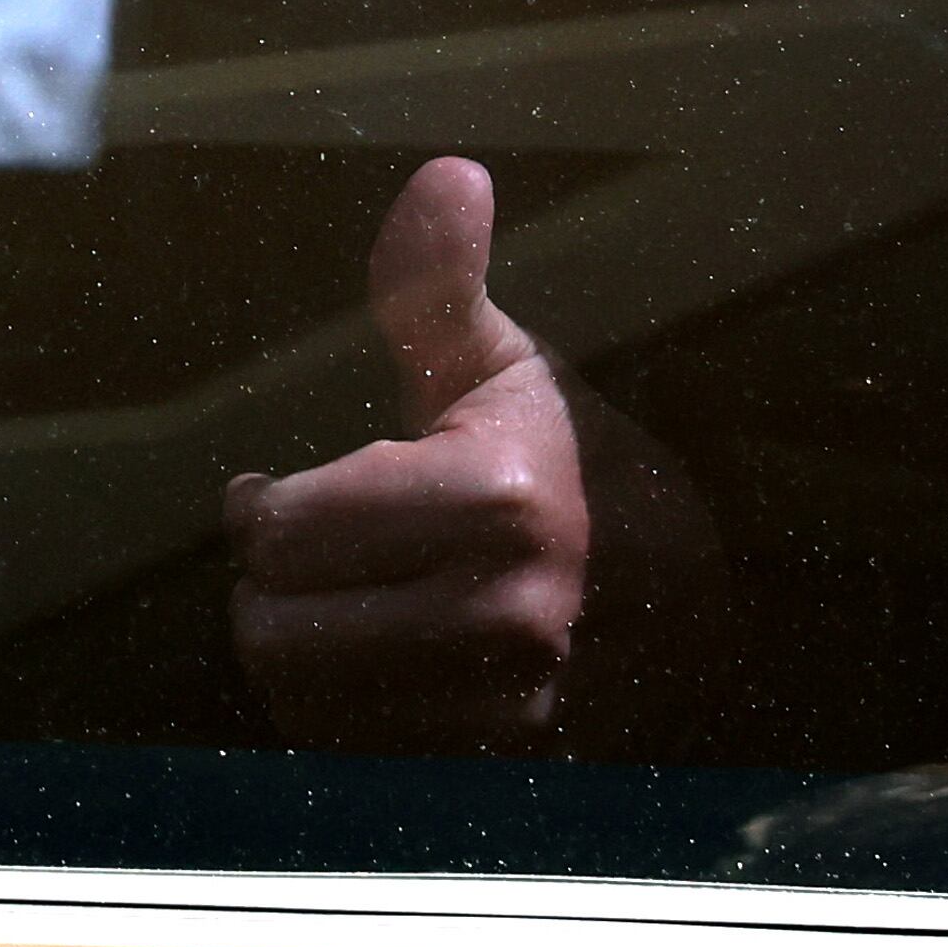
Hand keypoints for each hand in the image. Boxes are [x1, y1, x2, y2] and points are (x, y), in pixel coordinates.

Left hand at [226, 157, 588, 750]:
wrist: (685, 598)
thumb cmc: (567, 461)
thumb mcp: (501, 367)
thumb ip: (439, 285)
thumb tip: (445, 176)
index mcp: (499, 501)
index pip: (279, 533)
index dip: (262, 507)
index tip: (279, 489)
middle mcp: (506, 618)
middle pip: (274, 628)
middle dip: (272, 584)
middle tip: (305, 551)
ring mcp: (506, 708)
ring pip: (302, 699)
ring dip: (297, 648)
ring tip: (337, 601)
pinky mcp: (496, 770)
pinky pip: (348, 755)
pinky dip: (338, 712)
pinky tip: (373, 660)